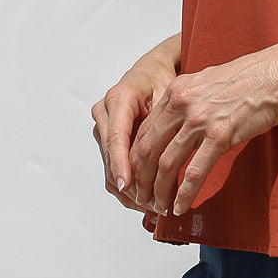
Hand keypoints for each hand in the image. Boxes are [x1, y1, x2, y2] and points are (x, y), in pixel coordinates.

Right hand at [91, 36, 180, 211]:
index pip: (116, 136)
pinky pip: (113, 167)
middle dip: (131, 183)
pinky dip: (128, 185)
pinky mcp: (106, 138)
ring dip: (130, 190)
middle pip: (112, 156)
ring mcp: (103, 126)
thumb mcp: (169, 95)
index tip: (128, 184)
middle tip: (152, 203)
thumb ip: (167, 121)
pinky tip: (144, 201)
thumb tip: (174, 152)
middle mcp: (105, 112)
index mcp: (119, 98)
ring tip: (153, 207)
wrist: (151, 71)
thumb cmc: (162, 80)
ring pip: (110, 166)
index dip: (121, 163)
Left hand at [129, 43, 277, 216]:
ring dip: (160, 191)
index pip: (144, 130)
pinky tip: (180, 207)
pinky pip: (195, 171)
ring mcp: (200, 119)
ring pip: (167, 164)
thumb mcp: (206, 81)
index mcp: (176, 91)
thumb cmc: (249, 78)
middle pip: (147, 149)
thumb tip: (178, 122)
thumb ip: (187, 100)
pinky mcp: (221, 135)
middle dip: (141, 179)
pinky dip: (184, 193)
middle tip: (141, 198)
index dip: (135, 158)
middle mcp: (181, 104)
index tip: (137, 176)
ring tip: (158, 208)